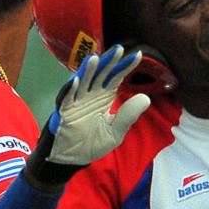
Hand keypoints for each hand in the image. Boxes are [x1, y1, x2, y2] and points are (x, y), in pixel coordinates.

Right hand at [26, 45, 150, 186]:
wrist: (71, 160)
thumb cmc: (92, 143)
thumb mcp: (115, 131)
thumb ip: (128, 115)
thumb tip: (146, 98)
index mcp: (104, 97)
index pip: (116, 77)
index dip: (125, 66)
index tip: (137, 55)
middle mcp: (90, 95)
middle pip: (100, 74)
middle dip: (109, 62)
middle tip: (118, 49)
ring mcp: (76, 101)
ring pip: (82, 82)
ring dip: (87, 70)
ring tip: (95, 58)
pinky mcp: (63, 112)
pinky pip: (65, 99)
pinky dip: (70, 90)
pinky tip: (75, 81)